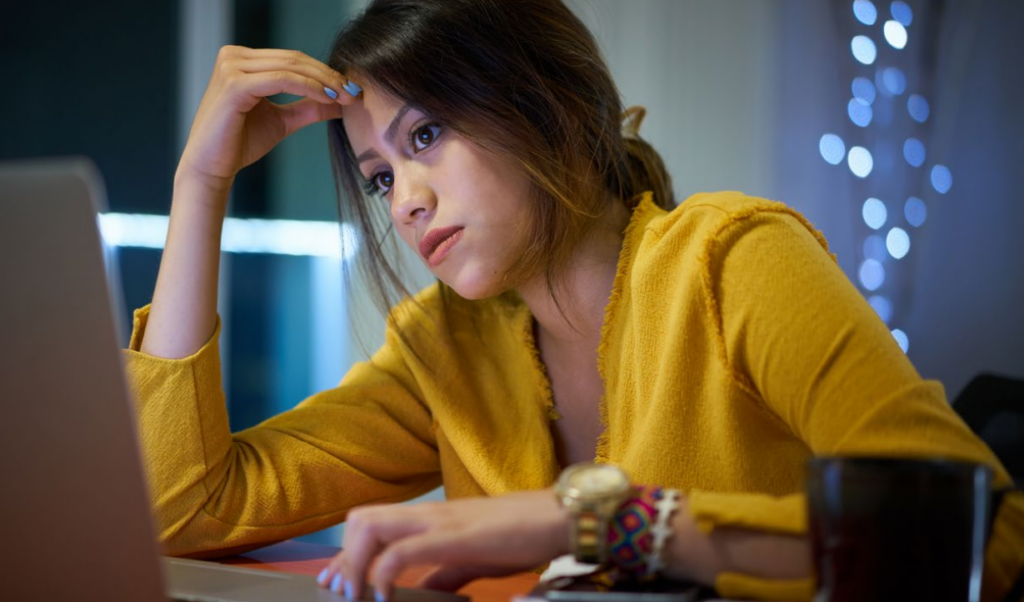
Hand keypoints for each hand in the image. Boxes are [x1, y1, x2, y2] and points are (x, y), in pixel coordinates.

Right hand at [176, 45, 356, 193]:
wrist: (211, 166)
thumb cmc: (240, 143)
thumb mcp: (283, 120)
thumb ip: (308, 107)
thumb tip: (342, 101)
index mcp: (242, 60)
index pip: (292, 59)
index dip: (325, 72)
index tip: (352, 89)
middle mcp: (234, 56)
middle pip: (294, 59)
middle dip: (329, 76)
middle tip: (355, 92)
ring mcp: (231, 67)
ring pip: (291, 67)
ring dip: (324, 82)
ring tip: (346, 97)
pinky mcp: (234, 84)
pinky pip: (281, 80)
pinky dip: (309, 88)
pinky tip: (328, 99)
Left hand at [316, 489, 570, 600]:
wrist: (558, 516)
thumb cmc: (520, 535)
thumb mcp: (473, 559)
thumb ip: (444, 574)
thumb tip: (421, 593)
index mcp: (430, 519)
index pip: (371, 524)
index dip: (345, 555)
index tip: (334, 583)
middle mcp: (427, 514)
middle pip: (361, 519)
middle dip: (342, 558)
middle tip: (342, 593)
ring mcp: (439, 522)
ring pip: (371, 527)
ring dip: (355, 564)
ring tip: (358, 595)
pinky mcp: (455, 536)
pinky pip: (404, 550)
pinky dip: (385, 573)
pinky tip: (386, 596)